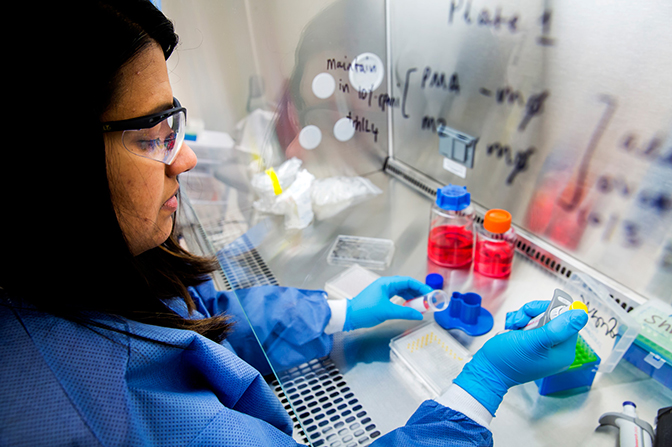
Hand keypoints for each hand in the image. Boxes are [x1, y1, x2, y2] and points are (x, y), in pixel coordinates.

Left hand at [344, 276, 433, 330]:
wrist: (349, 316)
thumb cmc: (365, 310)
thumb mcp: (387, 312)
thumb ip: (405, 312)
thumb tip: (419, 315)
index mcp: (387, 283)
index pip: (408, 281)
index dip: (420, 286)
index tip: (430, 293)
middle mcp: (386, 285)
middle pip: (406, 285)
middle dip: (418, 292)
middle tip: (428, 300)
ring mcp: (384, 291)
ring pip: (402, 291)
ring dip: (412, 297)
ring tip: (422, 304)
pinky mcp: (382, 298)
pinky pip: (397, 297)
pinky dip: (405, 301)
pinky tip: (411, 307)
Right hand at [453, 302, 588, 414]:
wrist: (487, 370)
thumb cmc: (507, 359)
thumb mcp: (533, 341)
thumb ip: (557, 328)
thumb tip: (581, 315)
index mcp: (563, 352)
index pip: (568, 321)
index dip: (552, 312)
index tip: (535, 313)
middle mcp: (556, 350)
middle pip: (554, 317)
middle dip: (535, 314)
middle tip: (521, 321)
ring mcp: (543, 347)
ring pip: (540, 317)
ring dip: (525, 317)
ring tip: (514, 326)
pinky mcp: (531, 343)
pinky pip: (531, 323)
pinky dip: (520, 322)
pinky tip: (512, 329)